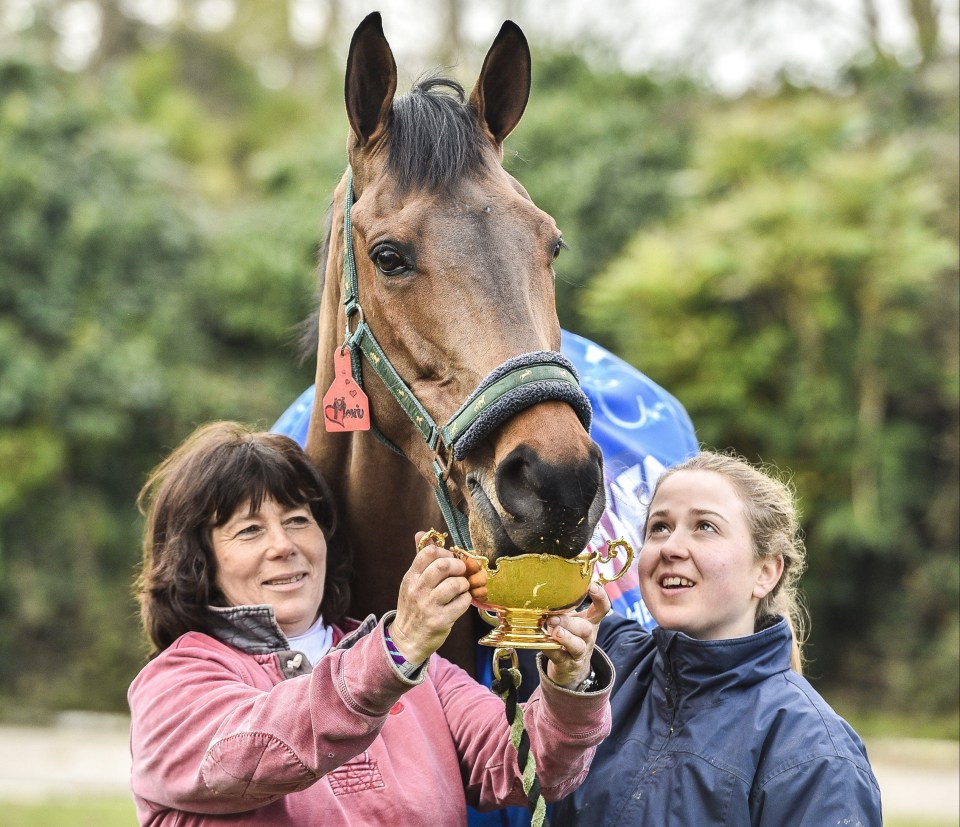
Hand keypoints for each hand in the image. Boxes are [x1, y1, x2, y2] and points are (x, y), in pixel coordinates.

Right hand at [388, 532, 475, 665]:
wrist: (407, 640)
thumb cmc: (413, 607)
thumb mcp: (412, 582)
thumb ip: (420, 558)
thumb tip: (421, 533)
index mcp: (411, 578)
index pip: (428, 553)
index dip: (445, 552)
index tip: (449, 559)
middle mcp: (418, 590)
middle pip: (443, 566)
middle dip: (458, 566)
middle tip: (460, 572)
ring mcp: (429, 606)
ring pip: (455, 584)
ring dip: (463, 584)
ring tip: (460, 588)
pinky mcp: (440, 621)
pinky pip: (462, 603)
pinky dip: (466, 600)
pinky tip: (460, 602)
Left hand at [542, 582, 610, 689]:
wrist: (570, 670)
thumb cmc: (569, 636)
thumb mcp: (572, 620)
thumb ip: (565, 606)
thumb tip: (548, 589)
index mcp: (590, 622)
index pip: (602, 608)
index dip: (600, 596)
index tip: (591, 585)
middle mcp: (587, 638)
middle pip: (587, 629)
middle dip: (571, 622)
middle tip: (553, 617)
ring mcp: (578, 653)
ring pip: (577, 646)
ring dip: (565, 637)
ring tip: (554, 631)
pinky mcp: (566, 665)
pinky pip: (559, 657)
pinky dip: (550, 649)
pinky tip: (543, 643)